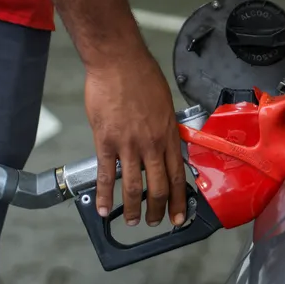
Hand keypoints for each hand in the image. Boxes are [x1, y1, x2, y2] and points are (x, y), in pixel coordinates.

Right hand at [84, 50, 186, 227]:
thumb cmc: (141, 75)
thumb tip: (165, 143)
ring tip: (132, 221)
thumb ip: (164, 127)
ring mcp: (128, 145)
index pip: (178, 175)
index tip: (180, 215)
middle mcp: (151, 144)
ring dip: (133, 209)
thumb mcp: (164, 103)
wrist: (118, 62)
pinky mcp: (105, 141)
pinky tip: (103, 208)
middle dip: (159, 210)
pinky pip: (106, 175)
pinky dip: (104, 195)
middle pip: (159, 187)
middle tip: (157, 221)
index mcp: (167, 134)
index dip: (180, 199)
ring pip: (134, 187)